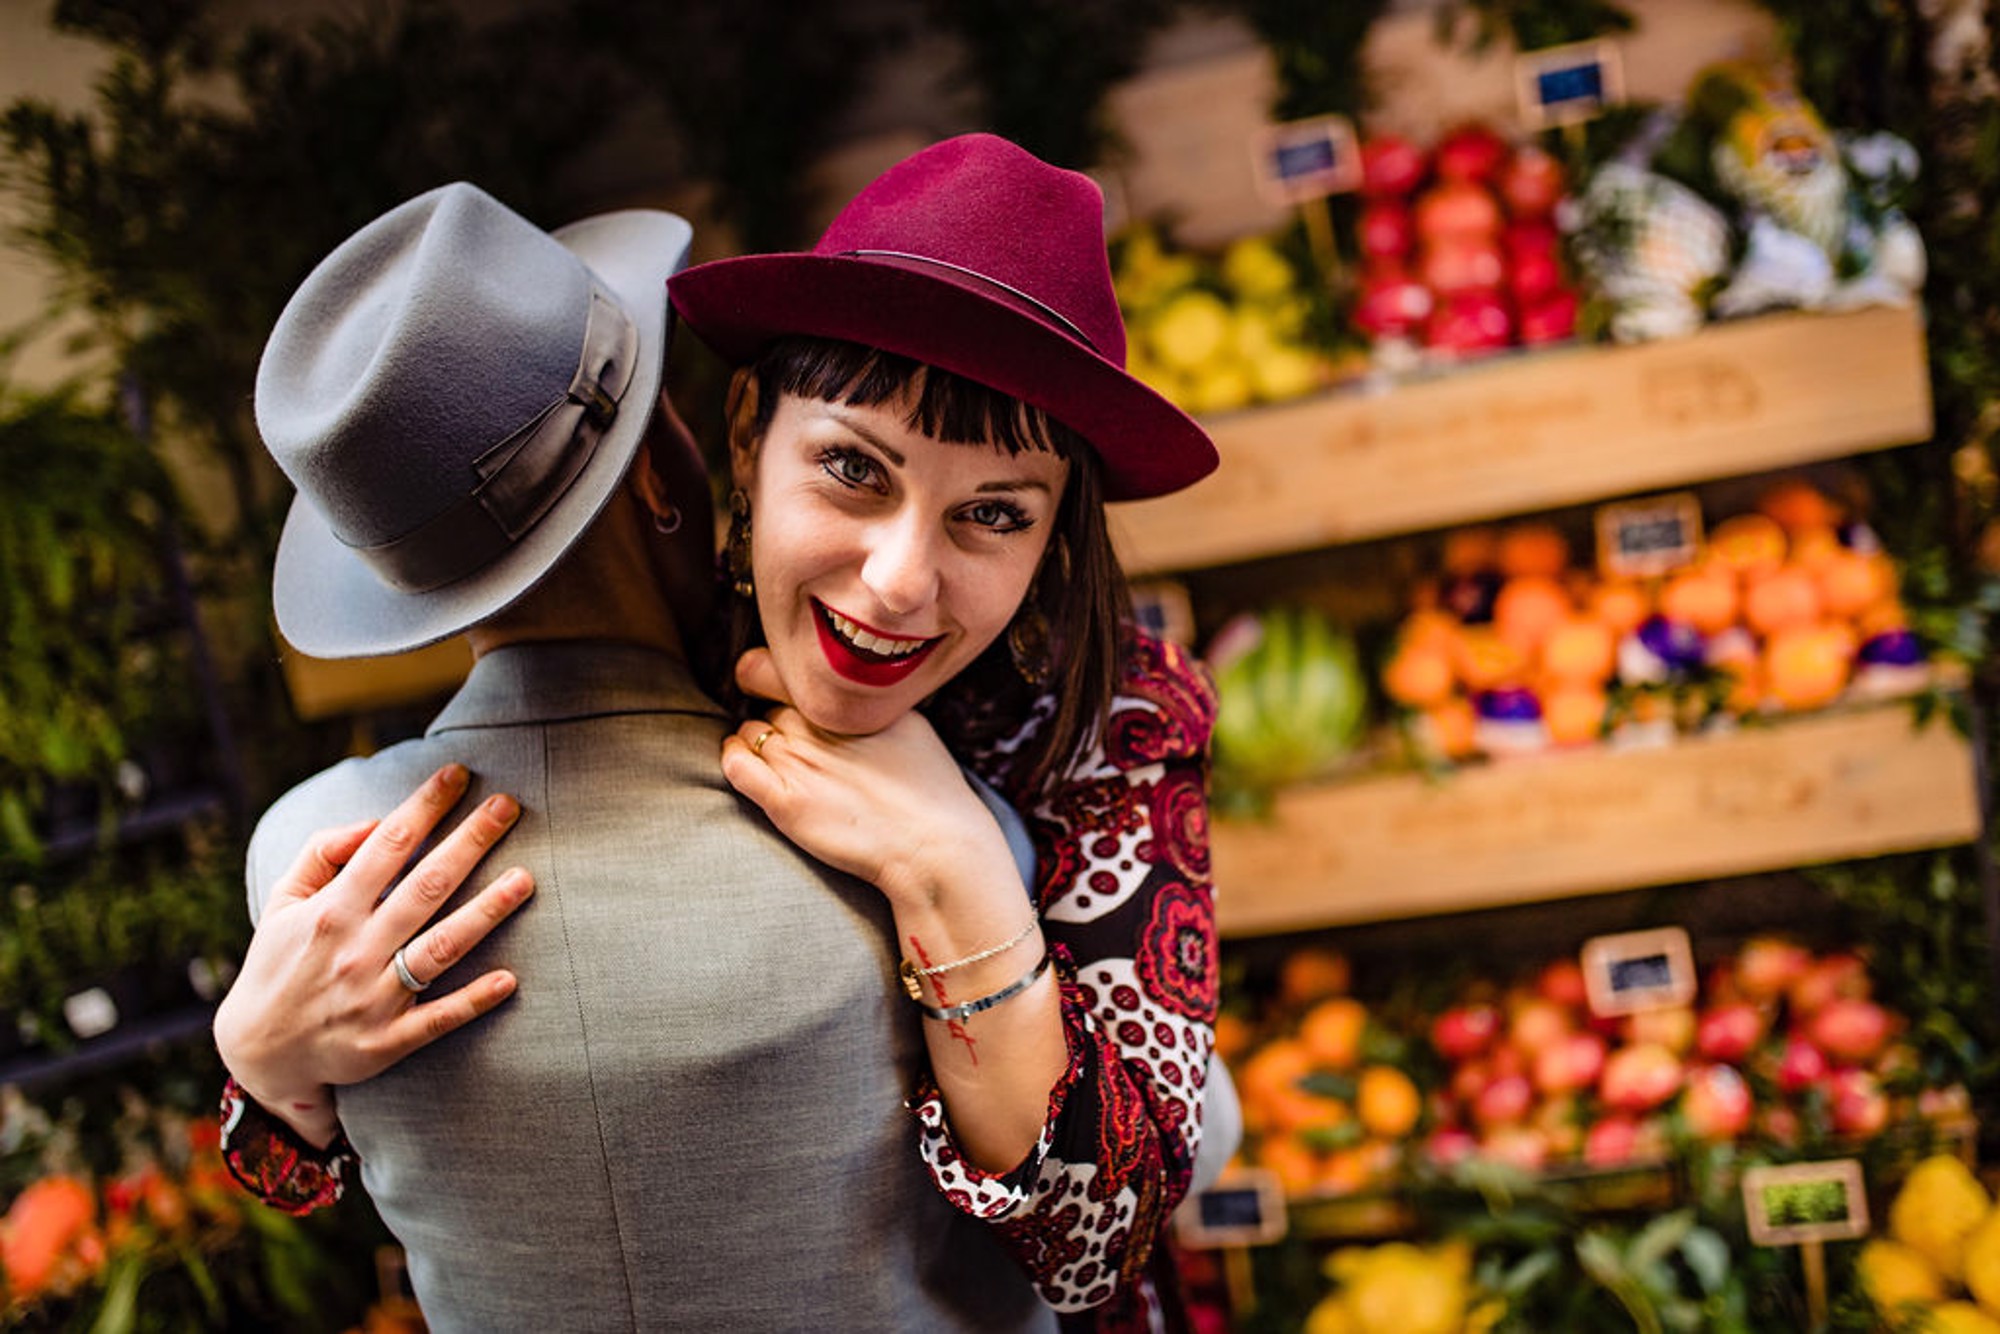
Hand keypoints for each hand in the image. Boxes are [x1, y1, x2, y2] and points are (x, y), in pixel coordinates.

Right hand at [212, 764, 532, 1146]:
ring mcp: (373, 998)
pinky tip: (509, 979)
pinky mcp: (387, 1042)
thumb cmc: (279, 964)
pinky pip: (439, 1018)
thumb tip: (373, 823)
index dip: (424, 806)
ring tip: (526, 879)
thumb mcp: (282, 902)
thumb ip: (321, 854)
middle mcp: (355, 949)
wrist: (259, 1054)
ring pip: (440, 948)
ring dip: (485, 912)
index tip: (458, 773)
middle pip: (425, 887)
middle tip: (509, 804)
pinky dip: (473, 1000)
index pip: (386, 846)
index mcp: (331, 911)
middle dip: (469, 842)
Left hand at [719, 649, 1010, 908]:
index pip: (777, 670)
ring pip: (749, 733)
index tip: (779, 695)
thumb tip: (849, 697)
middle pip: (766, 705)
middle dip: (776, 720)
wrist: (933, 845)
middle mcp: (816, 723)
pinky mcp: (784, 801)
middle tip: (798, 745)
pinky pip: (735, 765)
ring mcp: (797, 761)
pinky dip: (734, 760)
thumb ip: (869, 704)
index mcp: (844, 700)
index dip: (771, 681)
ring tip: (782, 764)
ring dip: (757, 744)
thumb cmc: (930, 788)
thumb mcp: (909, 722)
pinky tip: (748, 768)